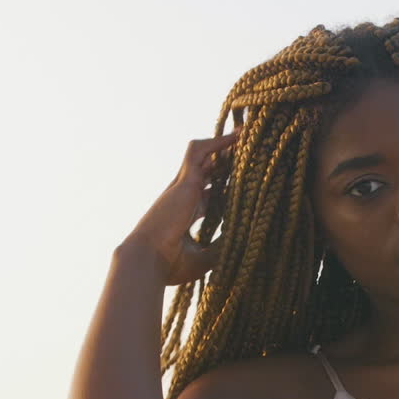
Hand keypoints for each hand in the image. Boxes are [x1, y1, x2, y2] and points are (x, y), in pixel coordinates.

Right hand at [122, 130, 239, 285]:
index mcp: (186, 212)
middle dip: (228, 158)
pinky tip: (238, 137)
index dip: (227, 184)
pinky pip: (200, 151)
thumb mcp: (204, 257)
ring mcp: (182, 186)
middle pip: (208, 168)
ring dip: (225, 143)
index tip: (249, 181)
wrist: (147, 260)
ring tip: (248, 134)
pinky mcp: (184, 181)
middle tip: (251, 148)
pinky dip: (218, 141)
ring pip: (204, 154)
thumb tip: (246, 244)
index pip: (209, 191)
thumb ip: (223, 248)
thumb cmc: (169, 264)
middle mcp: (184, 195)